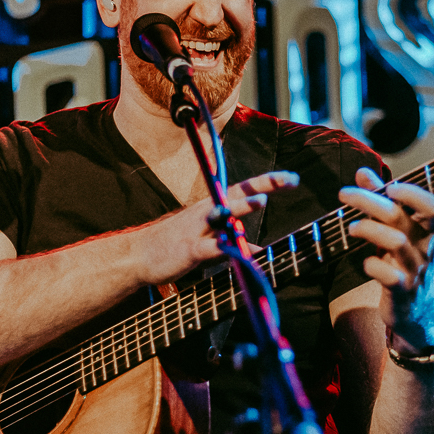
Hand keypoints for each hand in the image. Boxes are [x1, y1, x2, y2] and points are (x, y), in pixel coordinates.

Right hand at [132, 171, 299, 285]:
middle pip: (238, 192)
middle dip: (264, 184)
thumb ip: (233, 241)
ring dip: (241, 207)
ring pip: (222, 213)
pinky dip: (226, 249)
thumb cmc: (176, 244)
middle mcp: (207, 211)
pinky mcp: (190, 249)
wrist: (139, 255)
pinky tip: (242, 253)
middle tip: (290, 179)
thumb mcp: (209, 240)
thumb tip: (258, 249)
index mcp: (212, 206)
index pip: (244, 188)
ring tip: (262, 200)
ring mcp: (198, 229)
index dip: (269, 182)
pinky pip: (211, 248)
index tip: (294, 178)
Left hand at [339, 167, 433, 348]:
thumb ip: (381, 201)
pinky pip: (389, 276)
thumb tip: (363, 172)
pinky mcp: (401, 291)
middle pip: (400, 217)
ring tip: (352, 227)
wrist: (417, 312)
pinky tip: (365, 263)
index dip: (413, 193)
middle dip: (370, 201)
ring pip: (395, 242)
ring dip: (368, 229)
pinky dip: (373, 266)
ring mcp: (414, 270)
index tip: (389, 187)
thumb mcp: (396, 231)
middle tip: (344, 194)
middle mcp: (423, 248)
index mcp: (426, 231)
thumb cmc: (403, 263)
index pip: (432, 206)